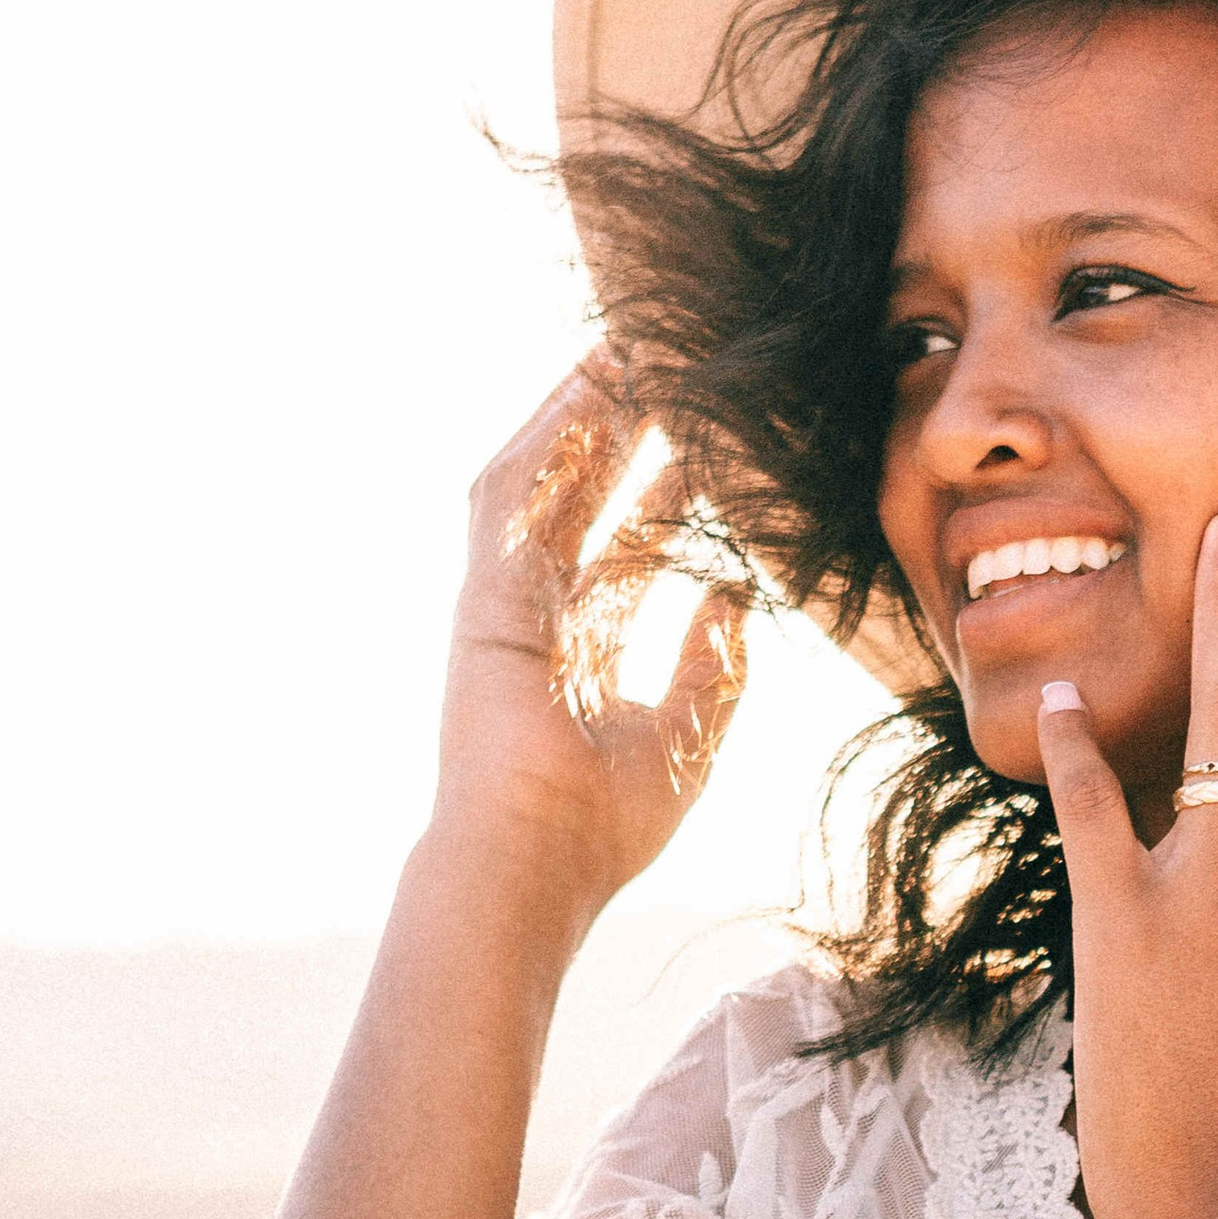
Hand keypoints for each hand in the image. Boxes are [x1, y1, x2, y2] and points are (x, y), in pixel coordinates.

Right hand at [431, 359, 747, 915]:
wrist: (538, 860)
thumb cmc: (605, 823)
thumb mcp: (688, 734)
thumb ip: (713, 664)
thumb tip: (735, 594)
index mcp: (582, 654)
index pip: (626, 550)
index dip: (662, 492)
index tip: (704, 442)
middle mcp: (539, 620)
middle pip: (581, 504)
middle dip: (618, 437)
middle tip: (661, 372)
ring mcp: (504, 604)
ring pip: (541, 487)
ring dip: (575, 423)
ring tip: (616, 358)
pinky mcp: (482, 597)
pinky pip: (509, 504)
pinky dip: (543, 449)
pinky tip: (578, 400)